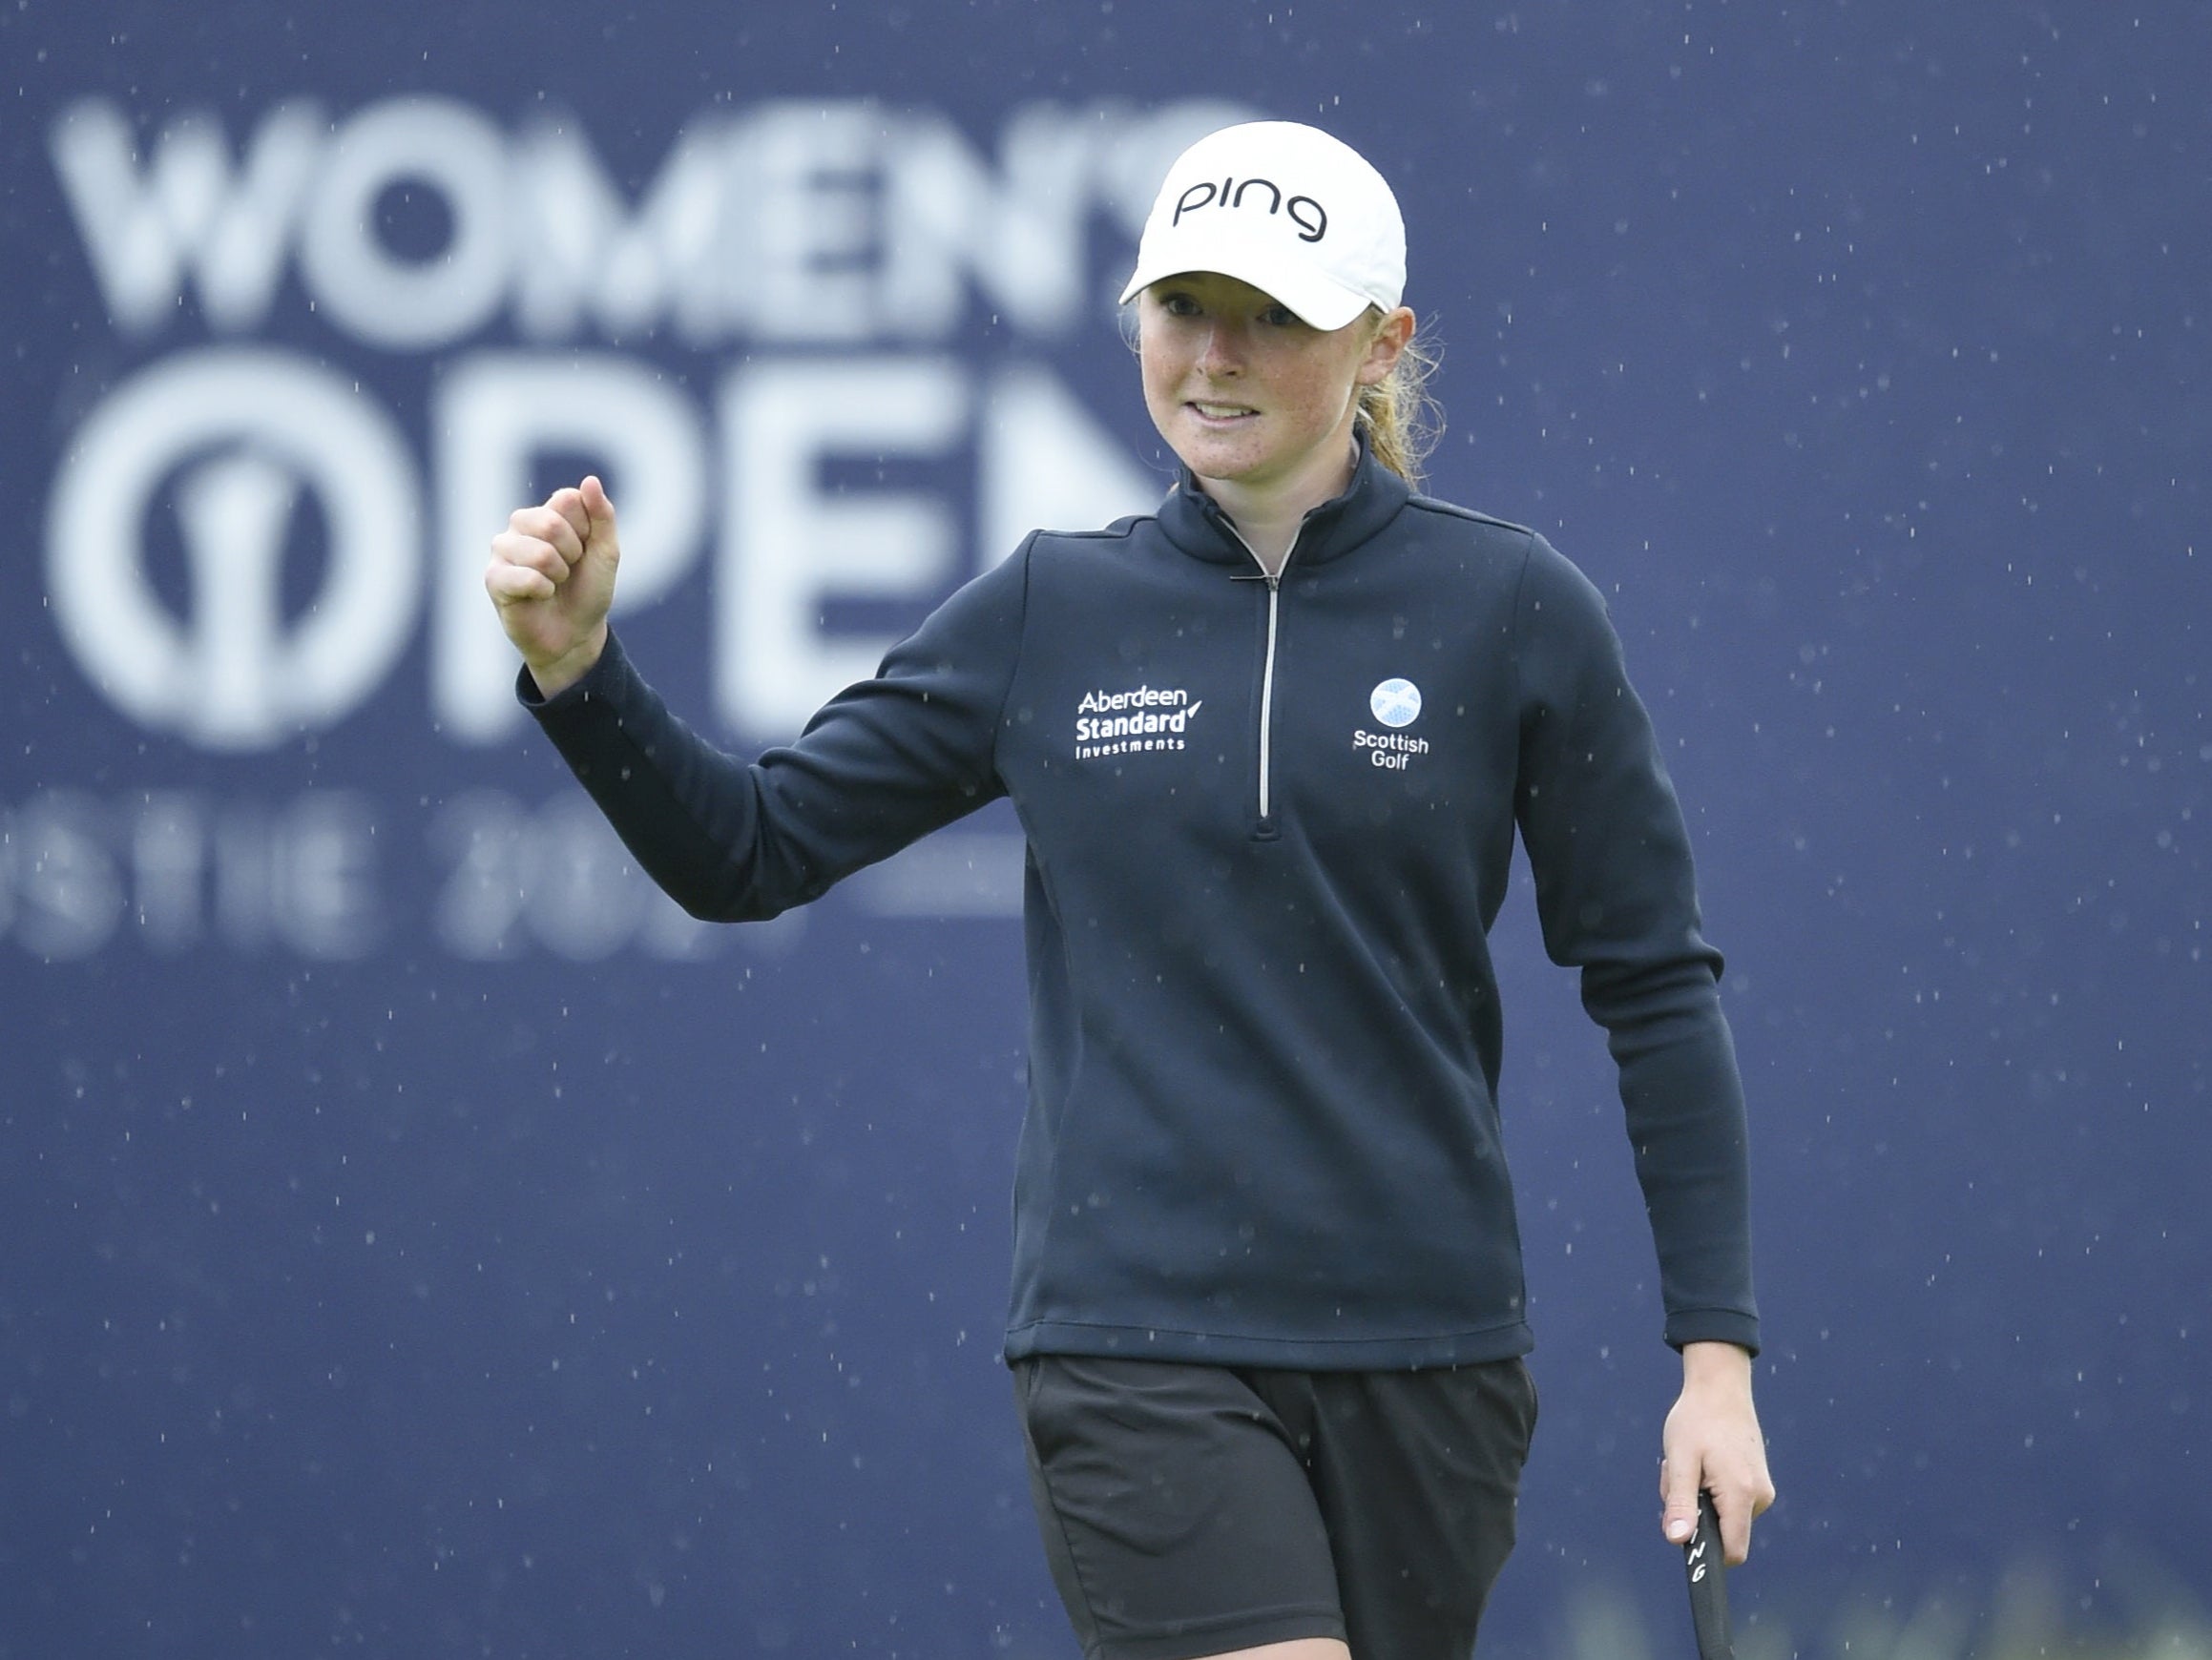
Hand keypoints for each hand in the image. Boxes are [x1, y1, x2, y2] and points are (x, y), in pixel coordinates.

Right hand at [485, 474, 621, 695]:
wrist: (576, 635)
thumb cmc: (588, 591)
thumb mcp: (606, 552)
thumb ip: (602, 516)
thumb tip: (589, 480)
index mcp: (548, 512)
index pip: (568, 500)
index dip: (587, 530)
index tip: (585, 551)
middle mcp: (520, 524)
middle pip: (551, 523)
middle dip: (572, 554)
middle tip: (568, 571)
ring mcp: (503, 550)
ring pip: (540, 552)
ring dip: (558, 576)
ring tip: (553, 584)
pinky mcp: (493, 578)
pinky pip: (525, 577)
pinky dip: (543, 591)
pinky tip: (539, 597)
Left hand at [1659, 1341, 1774, 1565]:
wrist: (1720, 1387)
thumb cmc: (1697, 1420)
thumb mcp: (1679, 1461)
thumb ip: (1679, 1502)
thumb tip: (1678, 1541)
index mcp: (1741, 1494)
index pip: (1732, 1551)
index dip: (1707, 1553)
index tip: (1682, 1531)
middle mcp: (1759, 1497)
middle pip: (1722, 1532)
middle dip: (1693, 1513)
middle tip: (1678, 1477)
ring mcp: (1761, 1489)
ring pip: (1723, 1516)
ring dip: (1698, 1497)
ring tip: (1690, 1463)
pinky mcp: (1757, 1483)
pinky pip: (1729, 1501)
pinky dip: (1708, 1488)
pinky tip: (1701, 1461)